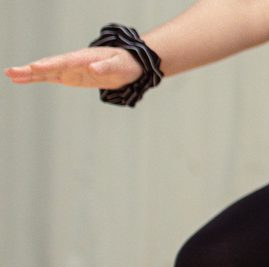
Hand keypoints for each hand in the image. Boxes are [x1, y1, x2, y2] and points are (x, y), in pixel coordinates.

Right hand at [5, 47, 143, 88]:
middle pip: (50, 65)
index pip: (65, 61)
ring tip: (10, 75)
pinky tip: (21, 80)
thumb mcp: (120, 65)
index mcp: (85, 57)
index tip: (35, 67)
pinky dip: (37, 78)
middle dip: (32, 69)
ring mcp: (70, 68)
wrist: (130, 64)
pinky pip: (51, 77)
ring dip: (29, 73)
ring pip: (46, 71)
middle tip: (12, 72)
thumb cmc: (126, 64)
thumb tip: (93, 68)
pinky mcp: (70, 76)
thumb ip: (106, 67)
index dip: (50, 64)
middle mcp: (74, 61)